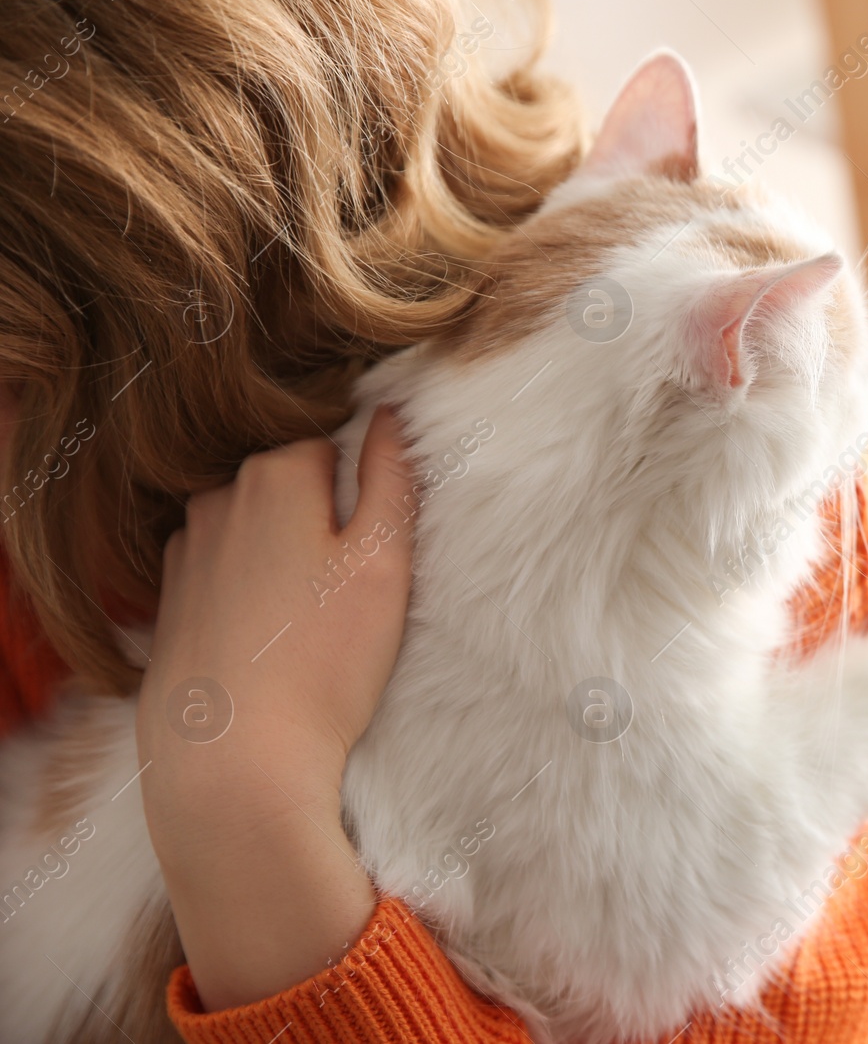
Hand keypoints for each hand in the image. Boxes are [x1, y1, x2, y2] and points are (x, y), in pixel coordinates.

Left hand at [135, 407, 416, 1009]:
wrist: (230, 762)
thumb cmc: (323, 663)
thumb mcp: (384, 563)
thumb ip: (392, 475)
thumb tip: (388, 412)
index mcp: (274, 473)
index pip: (337, 441)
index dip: (368, 487)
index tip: (381, 544)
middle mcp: (217, 497)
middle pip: (293, 481)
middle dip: (327, 517)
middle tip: (355, 588)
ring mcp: (186, 549)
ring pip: (257, 525)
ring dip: (288, 553)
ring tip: (314, 621)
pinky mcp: (170, 600)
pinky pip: (226, 569)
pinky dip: (253, 590)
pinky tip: (273, 640)